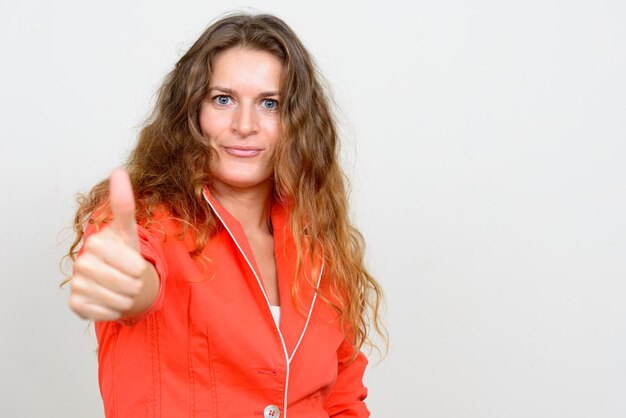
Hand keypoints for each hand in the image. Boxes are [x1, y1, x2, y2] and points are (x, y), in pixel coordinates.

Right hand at [68, 168, 156, 320]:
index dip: (139, 267)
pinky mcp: (76, 304)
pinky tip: (110, 300)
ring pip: (119, 300)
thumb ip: (123, 204)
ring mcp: (77, 284)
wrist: (116, 279)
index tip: (135, 263)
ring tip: (122, 289)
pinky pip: (106, 312)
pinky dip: (114, 310)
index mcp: (97, 243)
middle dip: (135, 285)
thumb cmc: (124, 253)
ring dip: (127, 298)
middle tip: (129, 278)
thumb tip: (118, 171)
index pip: (134, 265)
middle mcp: (82, 263)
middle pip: (128, 284)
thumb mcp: (128, 230)